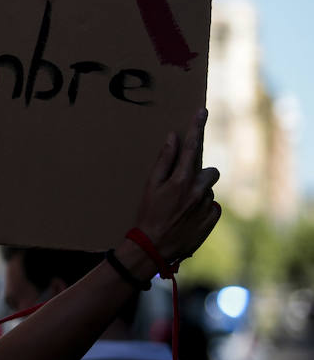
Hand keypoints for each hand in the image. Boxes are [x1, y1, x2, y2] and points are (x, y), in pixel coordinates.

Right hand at [132, 109, 220, 264]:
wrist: (155, 248)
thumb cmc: (147, 214)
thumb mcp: (150, 186)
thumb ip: (163, 161)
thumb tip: (173, 138)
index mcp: (181, 179)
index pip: (191, 147)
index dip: (196, 128)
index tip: (202, 111)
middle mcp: (198, 190)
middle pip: (208, 170)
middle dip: (198, 174)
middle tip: (180, 187)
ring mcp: (207, 205)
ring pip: (208, 189)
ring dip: (198, 193)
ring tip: (179, 207)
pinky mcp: (213, 218)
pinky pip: (213, 205)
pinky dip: (203, 207)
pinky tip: (187, 216)